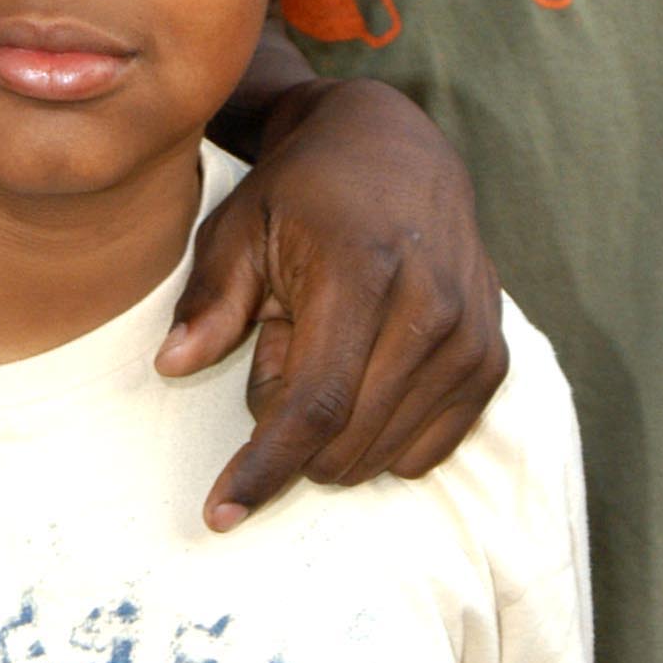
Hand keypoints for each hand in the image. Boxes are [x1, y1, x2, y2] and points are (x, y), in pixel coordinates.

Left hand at [159, 77, 505, 526]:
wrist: (395, 149)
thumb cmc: (304, 191)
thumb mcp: (240, 226)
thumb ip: (211, 301)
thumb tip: (171, 366)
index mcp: (361, 271)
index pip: (314, 404)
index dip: (264, 468)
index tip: (220, 513)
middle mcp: (429, 307)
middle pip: (347, 440)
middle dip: (289, 429)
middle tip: (279, 346)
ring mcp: (470, 337)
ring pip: (383, 453)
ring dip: (333, 429)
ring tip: (324, 344)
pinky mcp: (491, 359)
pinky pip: (426, 450)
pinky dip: (377, 436)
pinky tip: (362, 368)